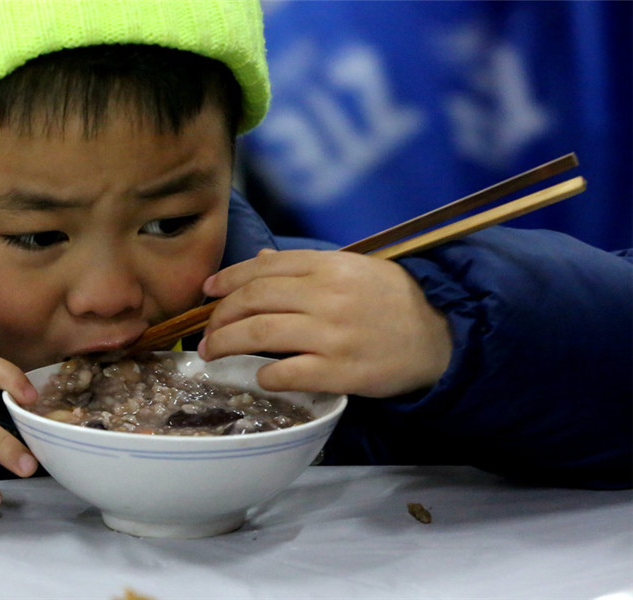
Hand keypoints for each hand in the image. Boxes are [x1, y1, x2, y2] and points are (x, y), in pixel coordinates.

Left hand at [199, 249, 451, 397]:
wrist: (442, 335)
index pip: (264, 267)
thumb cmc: (394, 301)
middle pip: (253, 300)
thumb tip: (260, 260)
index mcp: (330, 266)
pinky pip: (287, 372)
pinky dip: (265, 375)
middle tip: (206, 332)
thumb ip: (306, 265)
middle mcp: (328, 296)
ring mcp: (333, 334)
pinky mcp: (340, 370)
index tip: (208, 292)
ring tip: (212, 354)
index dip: (228, 279)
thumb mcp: (354, 269)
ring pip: (260, 334)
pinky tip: (260, 377)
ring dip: (227, 344)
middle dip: (219, 316)